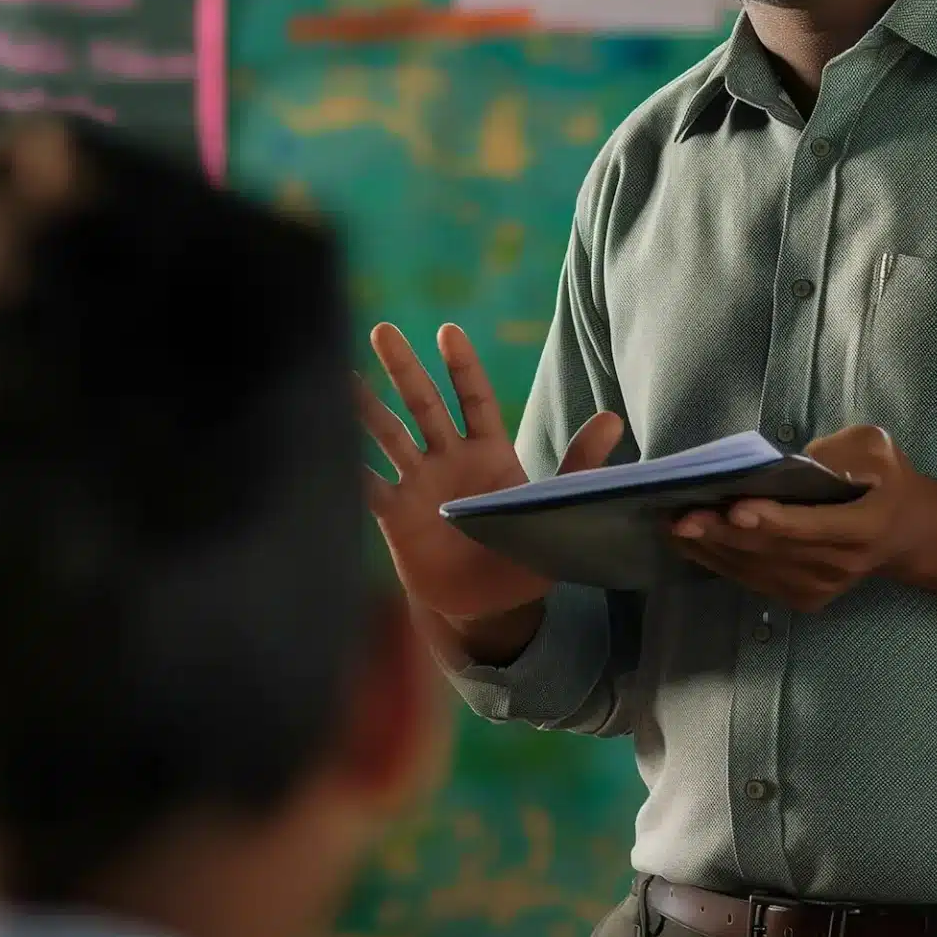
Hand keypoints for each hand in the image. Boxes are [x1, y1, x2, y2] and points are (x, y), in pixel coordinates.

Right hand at [358, 322, 622, 624]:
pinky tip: (323, 441)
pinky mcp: (394, 515)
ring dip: (365, 407)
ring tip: (339, 375)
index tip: (448, 332)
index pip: (474, 398)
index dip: (462, 366)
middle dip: (403, 368)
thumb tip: (613, 417)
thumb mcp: (553, 509)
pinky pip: (367, 486)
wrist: (487, 605)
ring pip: (388, 435)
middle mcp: (447, 459)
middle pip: (423, 404)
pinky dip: (346, 466)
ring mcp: (417, 483)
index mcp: (488, 452)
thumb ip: (578, 465)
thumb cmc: (524, 553)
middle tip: (384, 330)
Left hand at [668, 425, 936, 611]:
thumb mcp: (874, 448)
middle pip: (773, 549)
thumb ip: (834, 453)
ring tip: (670, 525)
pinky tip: (688, 541)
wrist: (904, 534)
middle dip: (722, 532)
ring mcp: (819, 587)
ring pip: (756, 568)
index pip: (812, 526)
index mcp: (864, 525)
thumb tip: (781, 466)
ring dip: (710, 547)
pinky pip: (752, 579)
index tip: (734, 508)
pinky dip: (718, 560)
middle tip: (679, 515)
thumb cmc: (884, 480)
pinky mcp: (802, 598)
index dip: (772, 519)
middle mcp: (840, 564)